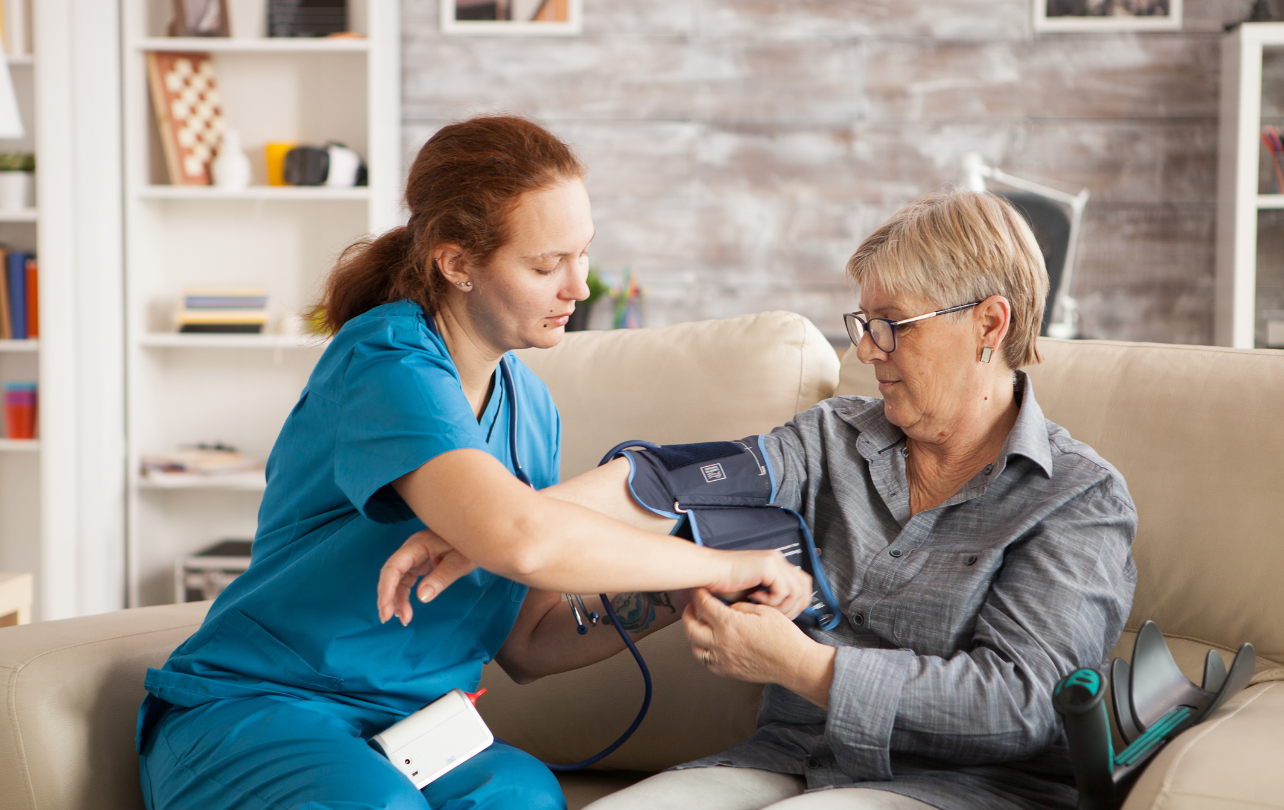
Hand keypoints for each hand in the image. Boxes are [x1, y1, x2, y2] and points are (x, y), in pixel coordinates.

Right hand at [376, 528, 476, 625]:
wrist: (478, 534)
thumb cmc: (471, 542)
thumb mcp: (459, 561)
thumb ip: (441, 578)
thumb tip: (422, 597)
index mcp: (418, 544)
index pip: (394, 566)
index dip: (387, 587)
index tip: (385, 606)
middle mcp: (412, 550)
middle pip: (391, 574)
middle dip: (387, 596)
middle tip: (386, 618)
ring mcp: (415, 557)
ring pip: (397, 580)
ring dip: (396, 599)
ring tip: (403, 619)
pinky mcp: (420, 563)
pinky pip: (406, 581)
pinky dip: (404, 596)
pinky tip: (404, 610)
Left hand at [683, 589, 834, 707]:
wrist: (794, 663)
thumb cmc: (784, 636)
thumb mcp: (763, 610)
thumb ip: (740, 607)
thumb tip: (728, 607)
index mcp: (729, 624)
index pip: (704, 605)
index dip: (699, 595)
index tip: (699, 590)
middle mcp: (721, 643)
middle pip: (691, 627)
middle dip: (688, 614)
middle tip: (692, 607)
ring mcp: (723, 660)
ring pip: (695, 647)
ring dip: (694, 635)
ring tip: (700, 626)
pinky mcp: (729, 672)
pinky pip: (707, 662)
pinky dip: (705, 652)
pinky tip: (712, 645)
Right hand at [706, 550, 813, 619]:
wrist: (708, 572)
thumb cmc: (723, 583)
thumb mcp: (753, 592)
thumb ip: (770, 596)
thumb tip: (786, 611)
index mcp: (775, 564)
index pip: (801, 583)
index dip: (797, 602)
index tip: (785, 614)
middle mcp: (778, 560)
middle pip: (805, 586)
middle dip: (796, 606)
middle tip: (779, 616)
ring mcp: (774, 561)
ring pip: (797, 591)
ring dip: (783, 606)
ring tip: (765, 609)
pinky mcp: (768, 567)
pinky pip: (783, 591)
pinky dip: (772, 601)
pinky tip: (756, 599)